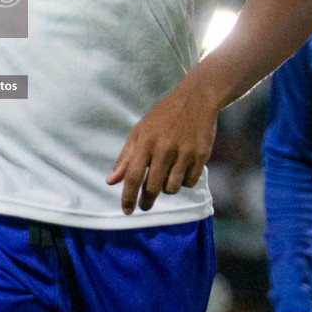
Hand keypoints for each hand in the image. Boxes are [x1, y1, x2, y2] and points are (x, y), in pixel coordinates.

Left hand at [106, 81, 217, 212]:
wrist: (195, 100)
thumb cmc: (163, 117)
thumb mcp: (139, 132)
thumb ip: (125, 158)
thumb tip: (111, 181)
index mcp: (145, 142)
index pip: (133, 176)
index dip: (128, 197)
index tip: (127, 211)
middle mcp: (164, 149)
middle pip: (152, 187)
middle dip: (146, 201)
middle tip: (144, 205)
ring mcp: (184, 153)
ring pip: (171, 188)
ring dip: (166, 189)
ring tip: (165, 178)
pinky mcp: (201, 156)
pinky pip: (189, 183)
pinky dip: (183, 182)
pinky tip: (181, 171)